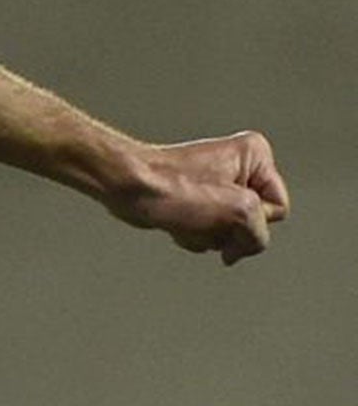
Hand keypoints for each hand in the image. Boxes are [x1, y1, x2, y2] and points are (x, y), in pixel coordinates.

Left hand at [106, 131, 290, 265]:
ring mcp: (216, 185)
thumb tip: (236, 251)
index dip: (253, 218)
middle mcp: (238, 166)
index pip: (277, 209)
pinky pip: (208, 233)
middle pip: (254, 224)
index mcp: (255, 155)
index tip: (223, 206)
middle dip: (226, 230)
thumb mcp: (239, 213)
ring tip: (185, 216)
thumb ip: (259, 236)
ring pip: (229, 232)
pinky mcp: (195, 202)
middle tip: (201, 213)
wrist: (127, 188)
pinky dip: (192, 235)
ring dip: (207, 235)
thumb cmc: (173, 189)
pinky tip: (174, 222)